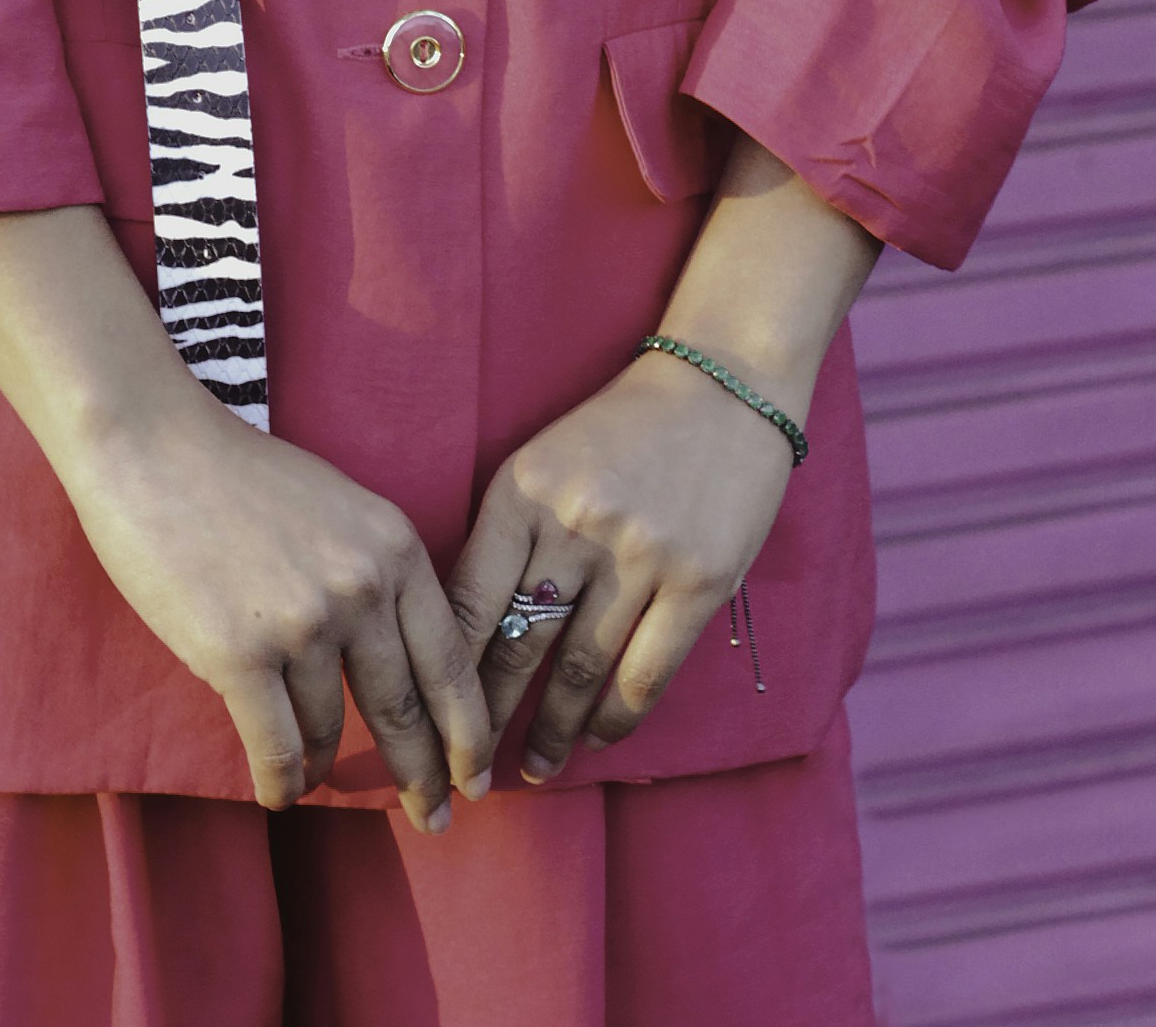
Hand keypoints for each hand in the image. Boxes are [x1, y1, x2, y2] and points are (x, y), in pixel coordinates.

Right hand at [0, 204, 490, 831]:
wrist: (152, 446)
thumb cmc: (239, 476)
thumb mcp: (338, 509)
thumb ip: (375, 575)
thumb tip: (398, 662)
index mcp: (394, 547)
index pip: (453, 661)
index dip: (470, 731)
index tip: (476, 777)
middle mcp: (362, 588)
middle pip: (407, 708)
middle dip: (423, 774)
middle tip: (433, 817)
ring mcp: (304, 624)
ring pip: (331, 729)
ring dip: (326, 765)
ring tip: (318, 778)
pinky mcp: (241, 655)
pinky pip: (277, 748)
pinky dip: (281, 782)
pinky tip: (278, 794)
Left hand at [447, 349, 794, 781]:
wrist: (722, 384)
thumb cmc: (621, 430)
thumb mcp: (544, 463)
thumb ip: (510, 535)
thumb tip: (467, 634)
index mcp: (522, 489)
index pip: (466, 600)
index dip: (446, 672)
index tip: (432, 719)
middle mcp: (575, 522)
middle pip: (516, 645)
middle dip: (488, 719)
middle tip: (472, 770)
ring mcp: (641, 553)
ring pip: (579, 670)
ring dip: (553, 731)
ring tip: (536, 768)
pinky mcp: (699, 580)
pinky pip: (646, 673)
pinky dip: (616, 718)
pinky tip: (598, 737)